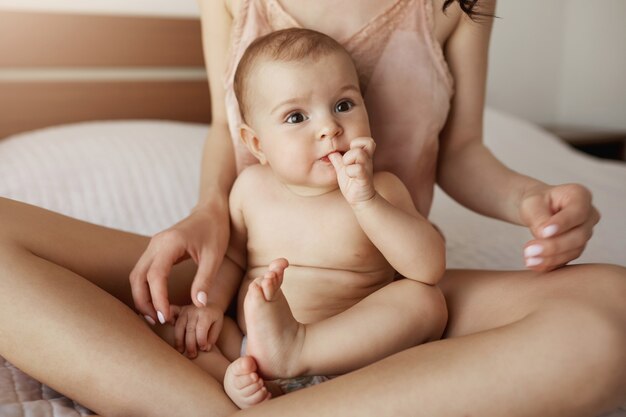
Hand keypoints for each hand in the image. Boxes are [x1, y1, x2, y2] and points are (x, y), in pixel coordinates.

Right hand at [129, 202, 229, 324]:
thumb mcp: (215, 256)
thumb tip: (198, 305)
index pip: (155, 275)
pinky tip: (156, 303)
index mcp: (170, 243)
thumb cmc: (215, 231)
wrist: (211, 211)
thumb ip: (205, 280)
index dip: (158, 299)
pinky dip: (145, 288)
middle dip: (144, 301)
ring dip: (142, 297)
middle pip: (138, 277)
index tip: (166, 316)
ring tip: (157, 316)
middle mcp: (156, 243)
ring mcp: (153, 245)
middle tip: (159, 321)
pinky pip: (143, 271)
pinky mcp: (155, 250)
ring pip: (137, 275)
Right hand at [170, 304, 223, 357]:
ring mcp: (185, 310)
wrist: (210, 302)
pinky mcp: (178, 310)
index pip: (202, 329)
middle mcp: (194, 311)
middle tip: (191, 356)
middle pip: (189, 329)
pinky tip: (168, 327)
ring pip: (179, 326)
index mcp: (206, 314)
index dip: (201, 340)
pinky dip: (168, 319)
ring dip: (178, 340)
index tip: (203, 349)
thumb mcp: (218, 325)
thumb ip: (213, 337)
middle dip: (190, 344)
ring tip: (180, 351)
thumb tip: (206, 348)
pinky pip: (171, 313)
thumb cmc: (214, 317)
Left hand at [328, 137, 375, 206]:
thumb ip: (337, 160)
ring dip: (348, 160)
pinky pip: (358, 168)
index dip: (357, 143)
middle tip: (347, 162)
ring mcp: (367, 169)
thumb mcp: (342, 169)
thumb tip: (330, 152)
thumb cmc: (352, 183)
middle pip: (366, 142)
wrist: (360, 199)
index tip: (350, 154)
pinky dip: (350, 171)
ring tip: (347, 169)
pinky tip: (349, 176)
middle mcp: (368, 160)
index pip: (366, 140)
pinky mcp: (364, 178)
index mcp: (363, 156)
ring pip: (359, 153)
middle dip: (351, 150)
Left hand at [519, 183, 599, 271]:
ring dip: (551, 257)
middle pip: (579, 235)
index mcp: (580, 196)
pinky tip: (535, 265)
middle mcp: (589, 215)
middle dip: (554, 245)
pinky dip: (551, 263)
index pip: (578, 211)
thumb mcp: (532, 203)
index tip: (543, 232)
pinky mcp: (577, 248)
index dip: (562, 223)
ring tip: (529, 259)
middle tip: (530, 250)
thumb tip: (543, 235)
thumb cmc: (536, 202)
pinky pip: (568, 258)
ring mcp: (585, 233)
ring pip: (574, 250)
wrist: (538, 210)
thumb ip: (539, 217)